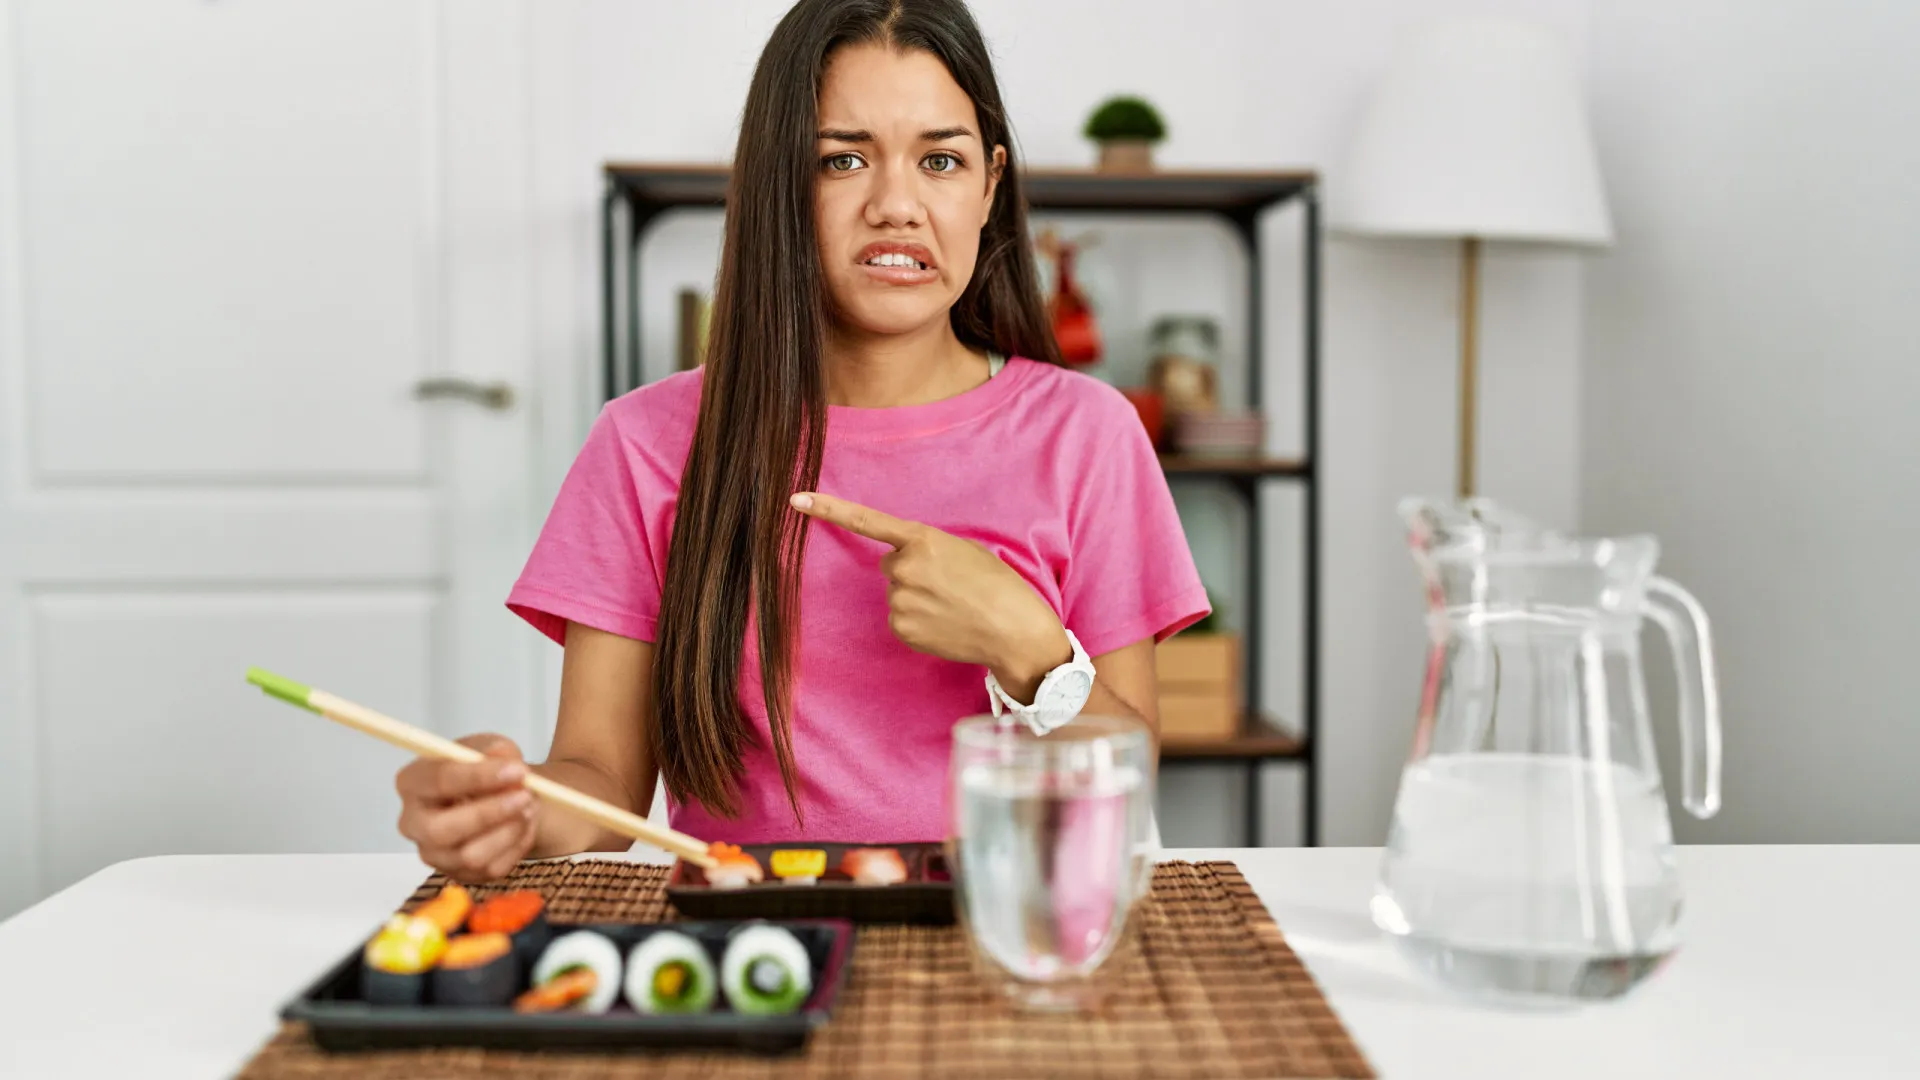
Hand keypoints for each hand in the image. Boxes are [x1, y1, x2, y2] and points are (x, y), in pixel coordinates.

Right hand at [395, 734, 539, 883]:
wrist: (500, 797)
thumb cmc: (485, 769)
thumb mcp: (491, 747)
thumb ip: (496, 749)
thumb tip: (502, 758)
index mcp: (413, 782)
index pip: (438, 781)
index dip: (479, 776)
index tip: (516, 770)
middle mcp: (413, 822)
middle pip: (440, 830)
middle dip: (489, 813)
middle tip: (525, 795)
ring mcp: (433, 853)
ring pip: (469, 856)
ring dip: (508, 831)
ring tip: (530, 807)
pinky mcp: (457, 874)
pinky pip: (490, 870)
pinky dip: (516, 846)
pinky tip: (524, 825)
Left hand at [790, 492, 1070, 697]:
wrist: (1013, 628)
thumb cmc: (997, 584)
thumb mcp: (965, 550)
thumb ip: (927, 548)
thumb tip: (901, 563)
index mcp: (922, 540)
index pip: (866, 520)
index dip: (828, 509)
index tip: (795, 499)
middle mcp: (904, 568)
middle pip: (891, 565)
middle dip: (912, 571)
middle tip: (948, 583)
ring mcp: (900, 600)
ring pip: (897, 594)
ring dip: (918, 597)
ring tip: (952, 605)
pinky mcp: (901, 628)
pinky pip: (902, 619)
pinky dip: (919, 621)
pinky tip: (946, 623)